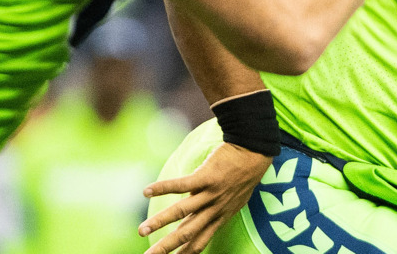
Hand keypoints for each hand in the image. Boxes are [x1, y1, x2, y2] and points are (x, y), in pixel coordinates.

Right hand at [138, 143, 270, 253]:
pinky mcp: (206, 177)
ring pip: (181, 212)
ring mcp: (210, 194)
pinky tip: (146, 191)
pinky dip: (162, 188)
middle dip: (166, 247)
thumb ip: (216, 210)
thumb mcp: (234, 200)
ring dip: (159, 222)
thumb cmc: (243, 175)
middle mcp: (214, 210)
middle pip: (186, 233)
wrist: (254, 152)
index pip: (199, 243)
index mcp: (219, 218)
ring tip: (141, 230)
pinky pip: (181, 184)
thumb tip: (199, 216)